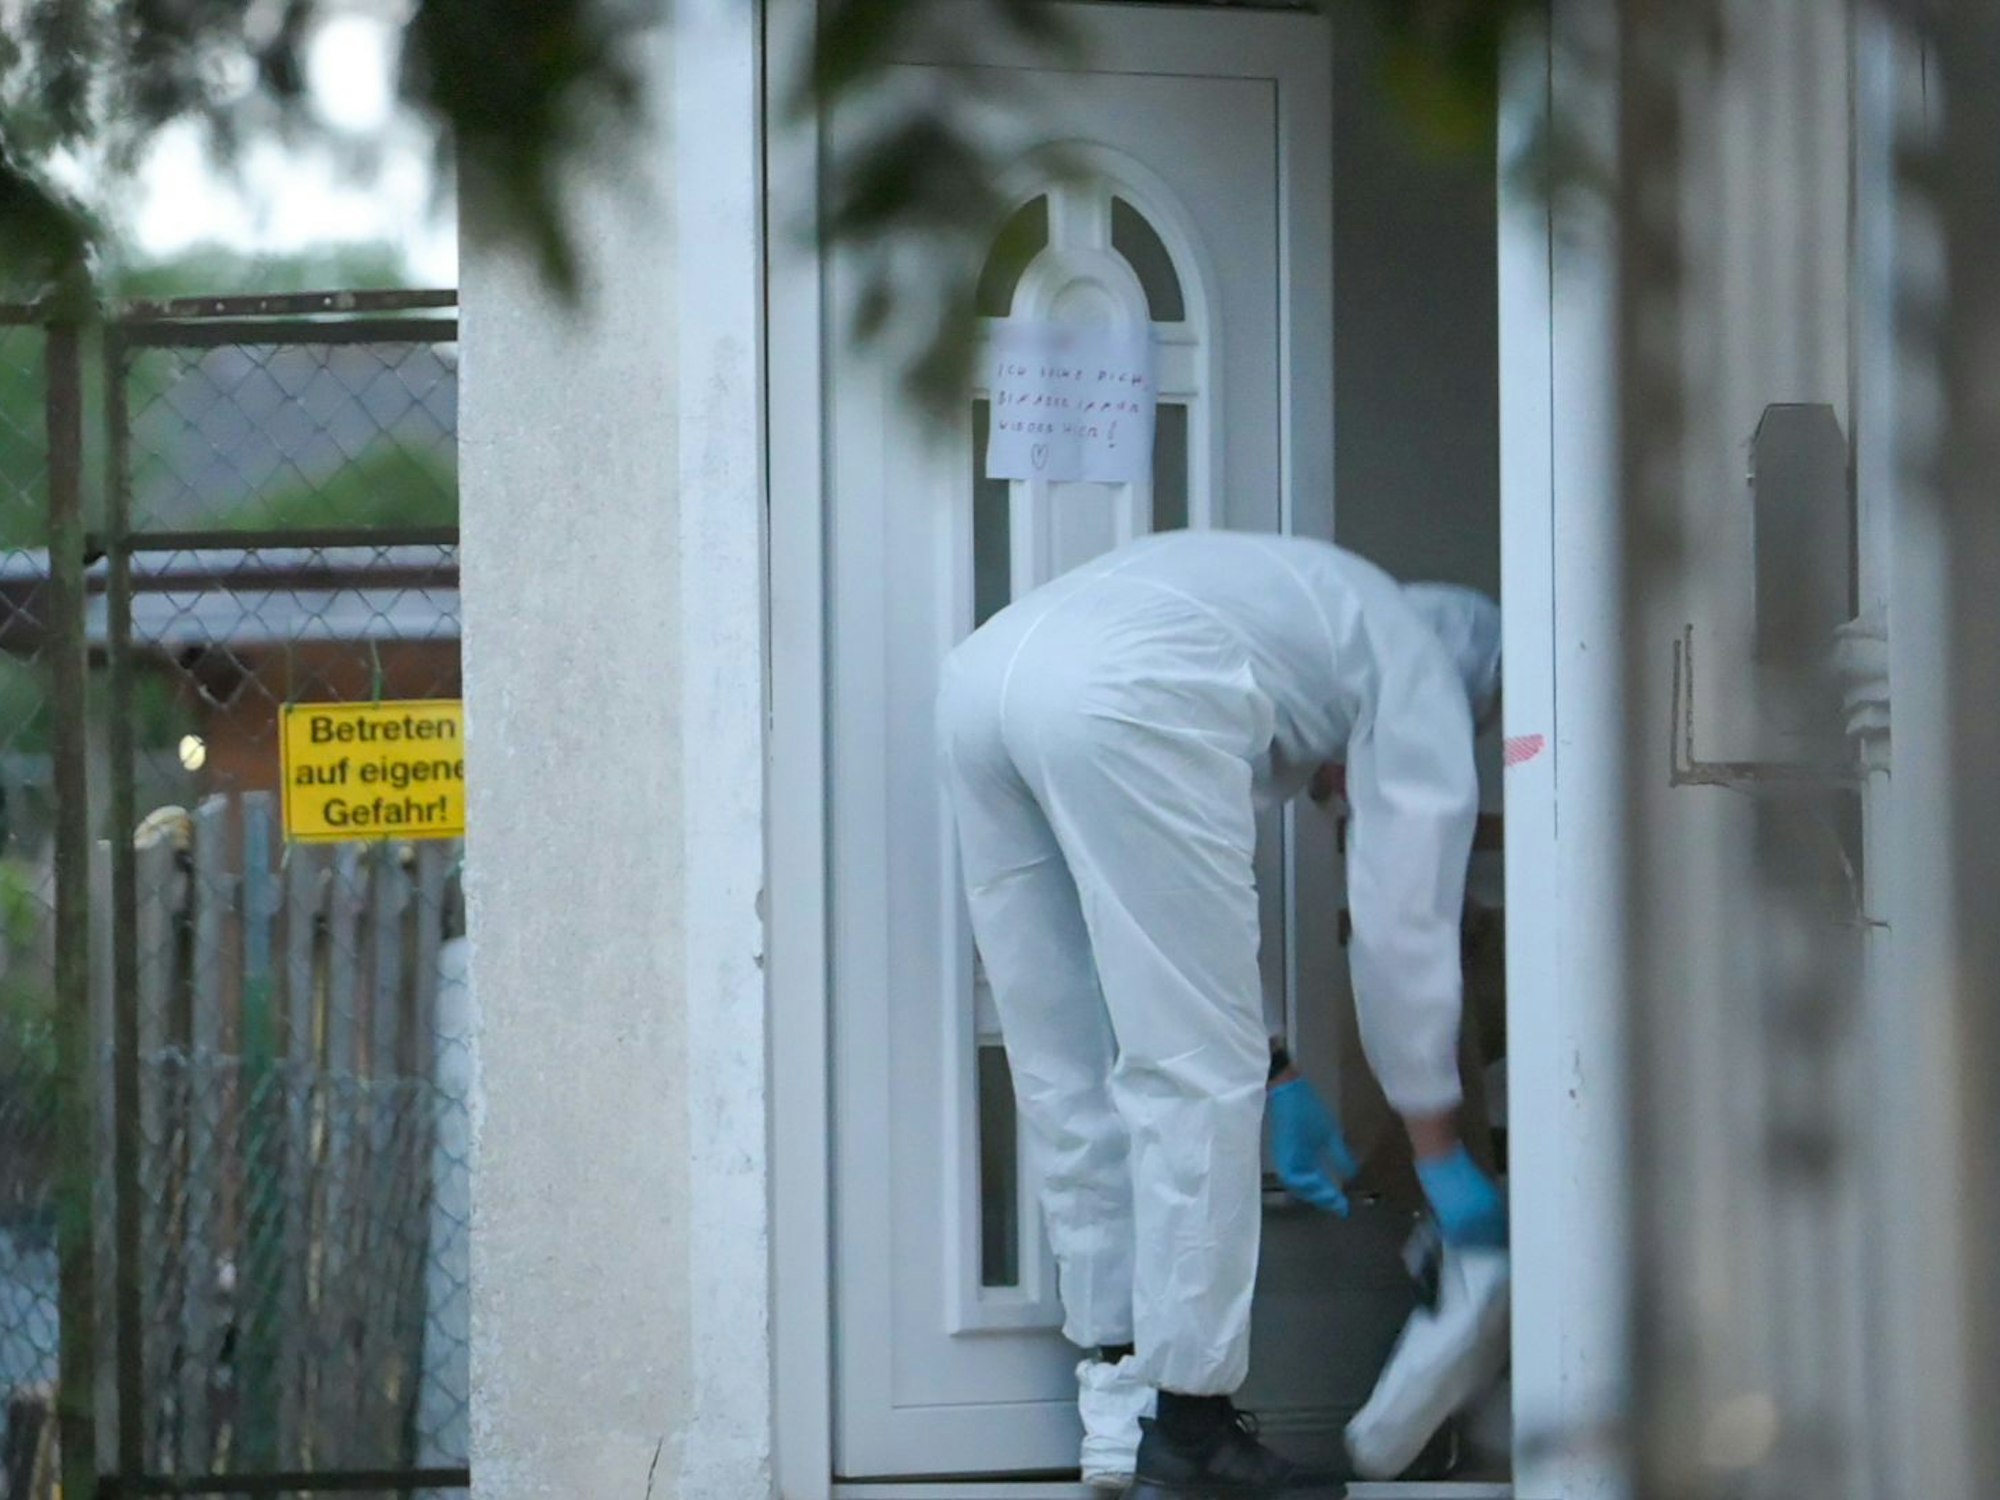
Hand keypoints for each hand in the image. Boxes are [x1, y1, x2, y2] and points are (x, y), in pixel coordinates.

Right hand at [1268, 1076, 1358, 1214]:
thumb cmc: (1306, 1109)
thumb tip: (1351, 1174)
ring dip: (1313, 1193)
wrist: (1284, 1088)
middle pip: (1306, 1191)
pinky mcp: (1284, 1152)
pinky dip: (1306, 1182)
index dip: (1331, 1199)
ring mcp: (1284, 1159)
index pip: (1317, 1188)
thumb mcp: (1329, 1132)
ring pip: (1299, 1185)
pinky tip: (1316, 1180)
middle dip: (1322, 1199)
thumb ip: (1340, 1156)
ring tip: (1329, 1197)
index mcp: (1299, 1163)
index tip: (1345, 1208)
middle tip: (1339, 1205)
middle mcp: (1289, 1166)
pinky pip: (1295, 1175)